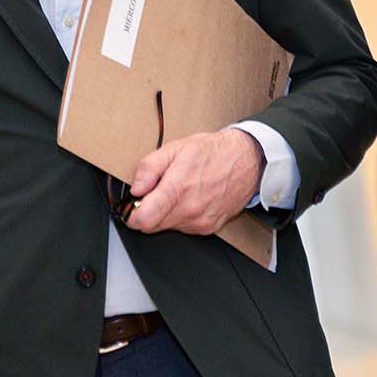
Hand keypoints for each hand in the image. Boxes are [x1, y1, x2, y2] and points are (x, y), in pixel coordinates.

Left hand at [124, 128, 264, 234]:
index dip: (131, 216)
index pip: (144, 220)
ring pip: (168, 227)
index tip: (130, 208)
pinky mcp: (209, 228)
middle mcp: (190, 209)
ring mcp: (201, 221)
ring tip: (179, 192)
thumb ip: (149, 168)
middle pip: (153, 226)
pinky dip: (181, 216)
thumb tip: (136, 187)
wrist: (246, 160)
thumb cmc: (213, 153)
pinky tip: (191, 199)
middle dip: (148, 212)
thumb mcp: (175, 148)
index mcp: (179, 188)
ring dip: (166, 214)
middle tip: (155, 194)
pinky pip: (185, 228)